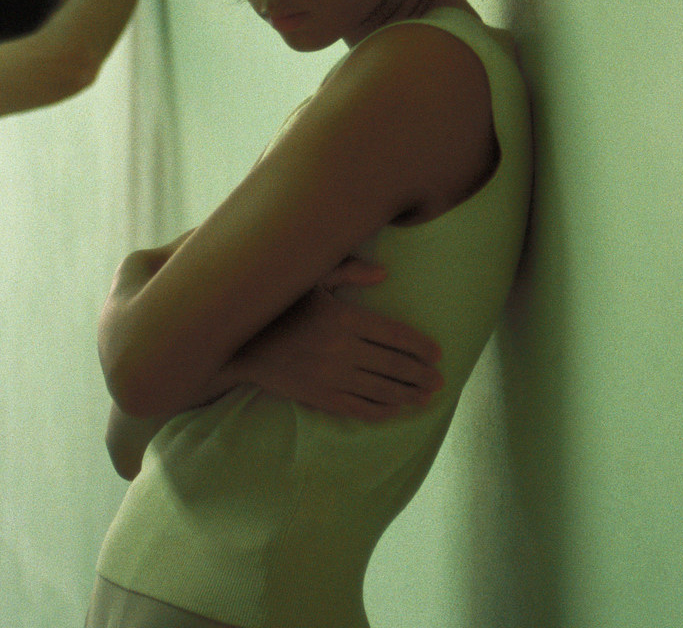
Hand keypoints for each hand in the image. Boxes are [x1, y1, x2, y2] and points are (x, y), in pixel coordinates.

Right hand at [231, 259, 444, 421]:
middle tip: (440, 381)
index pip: (396, 335)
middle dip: (422, 375)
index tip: (438, 353)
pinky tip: (396, 410)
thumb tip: (384, 274)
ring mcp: (332, 377)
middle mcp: (342, 350)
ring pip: (381, 390)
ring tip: (427, 397)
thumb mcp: (313, 279)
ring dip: (409, 395)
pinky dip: (381, 411)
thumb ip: (349, 270)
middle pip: (395, 366)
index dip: (421, 346)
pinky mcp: (320, 398)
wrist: (241, 345)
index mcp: (345, 318)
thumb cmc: (281, 306)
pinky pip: (358, 408)